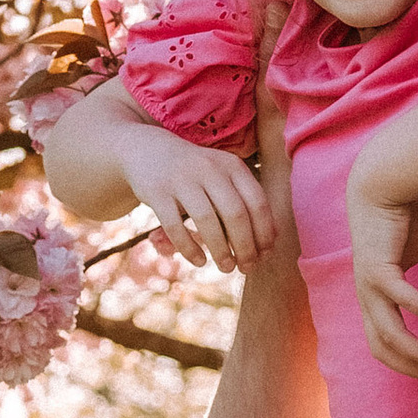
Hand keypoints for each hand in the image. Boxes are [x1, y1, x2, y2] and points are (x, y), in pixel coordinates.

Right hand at [132, 124, 276, 272]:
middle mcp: (209, 169)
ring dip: (220, 250)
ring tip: (226, 268)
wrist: (148, 150)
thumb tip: (269, 240)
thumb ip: (244, 201)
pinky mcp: (157, 192)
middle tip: (247, 267)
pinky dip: (189, 248)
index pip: (257, 202)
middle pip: (235, 214)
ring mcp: (182, 179)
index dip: (264, 232)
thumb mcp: (223, 176)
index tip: (264, 254)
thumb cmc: (196, 173)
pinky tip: (199, 261)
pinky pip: (175, 226)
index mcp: (231, 166)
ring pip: (207, 220)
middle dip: (245, 247)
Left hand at [345, 170, 417, 378]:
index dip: (406, 360)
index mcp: (375, 296)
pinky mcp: (378, 271)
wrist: (383, 186)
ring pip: (391, 335)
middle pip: (383, 348)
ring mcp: (370, 286)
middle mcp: (368, 297)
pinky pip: (405, 302)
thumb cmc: (402, 217)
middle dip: (412, 367)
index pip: (383, 342)